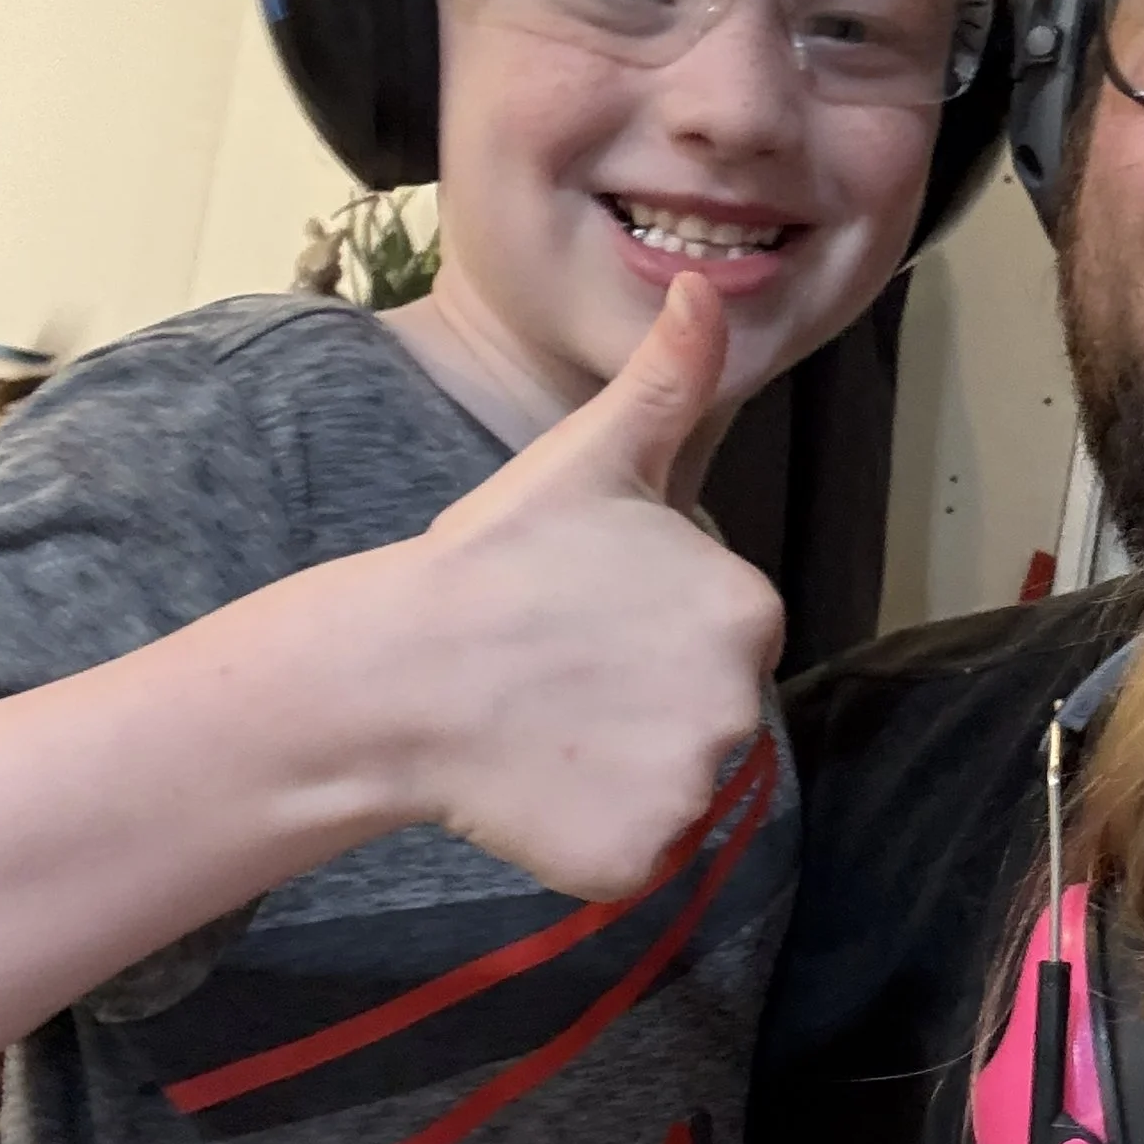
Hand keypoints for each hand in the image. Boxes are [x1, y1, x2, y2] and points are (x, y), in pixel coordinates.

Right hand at [389, 276, 784, 899]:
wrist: (397, 670)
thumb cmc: (494, 559)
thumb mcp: (592, 456)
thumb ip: (669, 380)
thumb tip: (709, 288)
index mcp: (746, 605)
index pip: (725, 633)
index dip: (651, 630)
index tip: (585, 620)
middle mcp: (741, 700)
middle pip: (707, 713)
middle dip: (643, 700)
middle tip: (558, 675)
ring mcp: (692, 786)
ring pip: (673, 783)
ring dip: (618, 767)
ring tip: (543, 727)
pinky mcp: (639, 855)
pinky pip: (633, 852)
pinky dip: (591, 834)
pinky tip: (534, 785)